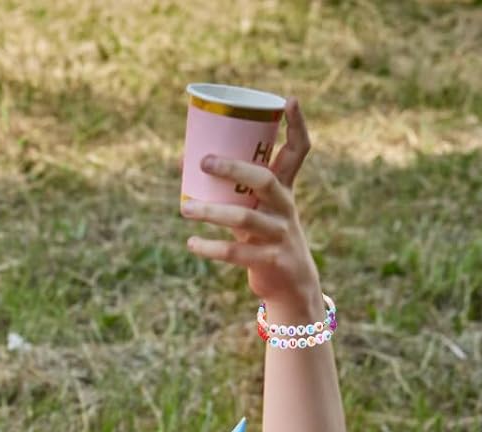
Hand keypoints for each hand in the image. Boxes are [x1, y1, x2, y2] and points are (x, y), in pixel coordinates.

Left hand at [182, 98, 320, 310]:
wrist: (289, 282)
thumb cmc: (263, 236)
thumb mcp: (253, 209)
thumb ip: (227, 188)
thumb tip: (182, 161)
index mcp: (285, 187)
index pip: (299, 150)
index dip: (298, 125)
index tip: (291, 100)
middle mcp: (285, 206)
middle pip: (264, 179)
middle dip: (234, 168)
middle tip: (204, 161)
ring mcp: (279, 233)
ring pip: (244, 218)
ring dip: (211, 212)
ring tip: (184, 209)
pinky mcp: (269, 259)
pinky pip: (237, 252)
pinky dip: (210, 248)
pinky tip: (191, 243)